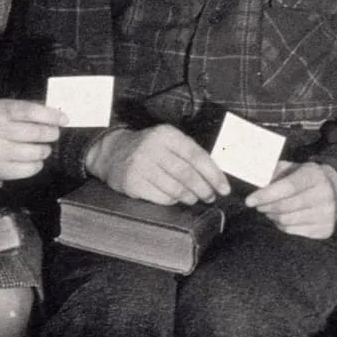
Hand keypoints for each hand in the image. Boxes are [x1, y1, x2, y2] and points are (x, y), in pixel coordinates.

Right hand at [0, 99, 62, 182]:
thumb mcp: (9, 110)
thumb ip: (31, 108)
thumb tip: (59, 112)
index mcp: (1, 110)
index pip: (31, 111)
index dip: (51, 116)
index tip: (64, 120)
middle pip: (36, 133)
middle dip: (51, 134)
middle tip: (54, 134)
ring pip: (35, 152)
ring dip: (45, 150)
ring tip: (43, 148)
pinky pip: (30, 169)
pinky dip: (37, 164)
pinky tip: (33, 159)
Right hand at [90, 124, 227, 205]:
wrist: (113, 152)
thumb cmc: (148, 148)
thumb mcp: (167, 141)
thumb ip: (189, 153)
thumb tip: (216, 175)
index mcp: (167, 134)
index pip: (197, 155)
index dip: (214, 174)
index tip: (224, 188)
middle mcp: (153, 147)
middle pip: (187, 174)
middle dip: (204, 189)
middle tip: (211, 197)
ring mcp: (141, 165)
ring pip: (175, 188)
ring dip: (189, 197)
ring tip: (195, 199)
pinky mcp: (133, 182)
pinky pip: (161, 197)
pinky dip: (172, 201)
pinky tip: (175, 199)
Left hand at [243, 161, 336, 238]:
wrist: (335, 191)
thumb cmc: (305, 178)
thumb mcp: (293, 168)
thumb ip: (274, 173)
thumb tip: (254, 181)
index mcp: (315, 175)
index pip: (288, 187)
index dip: (266, 195)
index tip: (249, 201)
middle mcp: (325, 195)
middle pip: (285, 207)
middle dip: (265, 206)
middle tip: (258, 205)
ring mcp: (327, 214)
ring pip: (287, 221)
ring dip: (272, 216)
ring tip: (270, 210)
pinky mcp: (326, 230)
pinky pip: (293, 232)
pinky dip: (282, 226)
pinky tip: (282, 218)